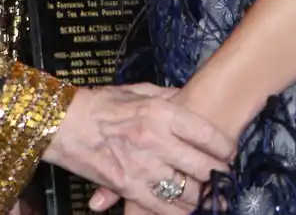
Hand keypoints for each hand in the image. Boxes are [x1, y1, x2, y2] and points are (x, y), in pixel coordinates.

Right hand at [44, 84, 233, 213]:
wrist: (66, 124)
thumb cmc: (101, 104)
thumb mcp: (137, 91)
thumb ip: (167, 97)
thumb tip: (189, 101)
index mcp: (159, 112)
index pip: (205, 133)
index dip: (225, 146)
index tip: (230, 151)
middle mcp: (155, 140)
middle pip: (203, 166)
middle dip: (219, 174)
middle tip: (225, 175)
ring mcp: (143, 167)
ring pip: (188, 191)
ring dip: (204, 196)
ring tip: (212, 195)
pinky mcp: (130, 188)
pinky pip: (165, 207)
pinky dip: (180, 211)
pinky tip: (187, 207)